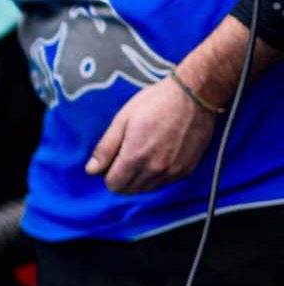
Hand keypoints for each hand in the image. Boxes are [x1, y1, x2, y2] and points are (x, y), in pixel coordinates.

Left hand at [84, 75, 215, 193]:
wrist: (194, 95)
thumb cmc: (156, 103)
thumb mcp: (122, 120)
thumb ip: (105, 149)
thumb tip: (91, 170)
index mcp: (136, 157)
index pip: (113, 185)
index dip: (108, 174)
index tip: (113, 159)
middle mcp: (156, 169)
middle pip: (129, 190)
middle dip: (122, 178)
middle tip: (126, 155)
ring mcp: (174, 171)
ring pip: (147, 188)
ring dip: (139, 178)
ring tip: (143, 153)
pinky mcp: (187, 169)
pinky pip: (164, 183)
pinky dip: (156, 176)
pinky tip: (158, 155)